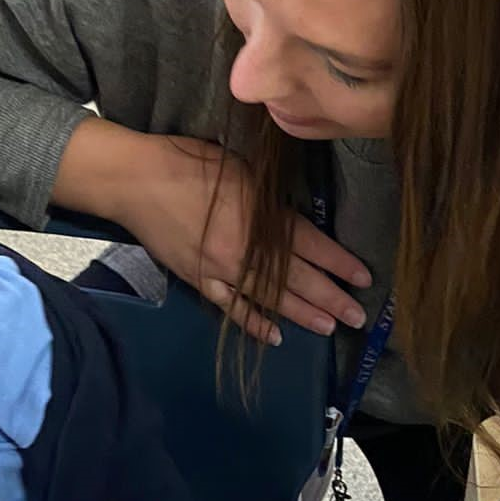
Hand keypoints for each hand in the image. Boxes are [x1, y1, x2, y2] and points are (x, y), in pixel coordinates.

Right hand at [56, 118, 371, 342]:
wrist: (136, 181)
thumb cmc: (188, 163)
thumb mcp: (240, 169)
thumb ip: (270, 198)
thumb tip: (294, 215)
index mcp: (261, 218)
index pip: (311, 246)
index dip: (339, 263)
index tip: (363, 278)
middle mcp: (247, 251)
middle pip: (298, 279)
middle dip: (332, 297)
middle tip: (357, 316)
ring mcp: (222, 271)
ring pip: (270, 299)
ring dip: (303, 315)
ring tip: (329, 327)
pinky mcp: (200, 281)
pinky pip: (232, 309)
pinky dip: (254, 323)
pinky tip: (276, 337)